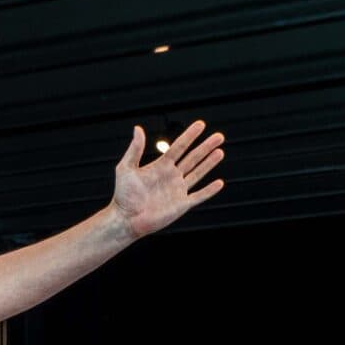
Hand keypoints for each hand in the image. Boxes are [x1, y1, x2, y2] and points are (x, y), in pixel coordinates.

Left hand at [111, 120, 225, 236]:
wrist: (126, 219)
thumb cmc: (123, 195)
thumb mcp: (126, 168)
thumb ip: (135, 149)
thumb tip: (138, 128)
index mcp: (161, 166)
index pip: (179, 147)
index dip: (190, 136)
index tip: (201, 125)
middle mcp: (172, 176)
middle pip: (193, 158)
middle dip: (206, 147)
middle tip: (219, 136)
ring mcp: (178, 190)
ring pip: (198, 173)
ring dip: (209, 163)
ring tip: (220, 151)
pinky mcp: (182, 205)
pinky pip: (199, 196)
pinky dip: (209, 190)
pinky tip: (219, 183)